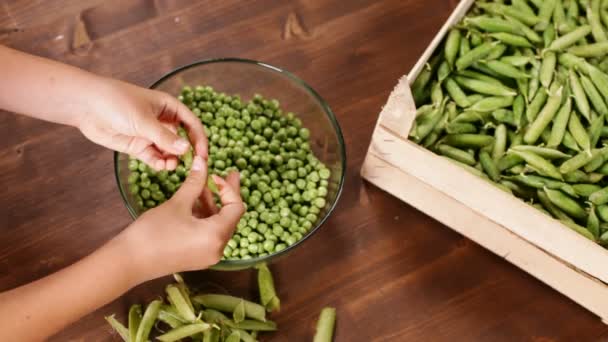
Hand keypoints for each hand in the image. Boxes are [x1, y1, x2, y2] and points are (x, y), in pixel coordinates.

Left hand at [77, 78, 206, 169]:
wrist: (86, 106)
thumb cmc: (117, 102)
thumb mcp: (144, 120)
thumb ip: (165, 137)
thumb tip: (187, 150)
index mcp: (169, 107)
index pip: (192, 124)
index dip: (199, 139)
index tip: (203, 155)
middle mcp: (162, 121)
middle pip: (182, 139)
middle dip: (186, 153)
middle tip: (191, 167)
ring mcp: (150, 134)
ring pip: (168, 151)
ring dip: (172, 160)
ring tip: (170, 166)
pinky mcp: (138, 146)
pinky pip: (154, 157)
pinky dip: (159, 163)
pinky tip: (160, 166)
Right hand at [115, 155, 244, 281]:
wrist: (129, 262)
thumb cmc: (153, 232)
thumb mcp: (177, 204)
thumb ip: (195, 182)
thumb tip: (203, 161)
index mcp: (216, 236)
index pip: (236, 207)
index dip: (229, 188)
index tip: (214, 175)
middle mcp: (218, 249)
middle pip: (231, 217)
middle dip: (226, 195)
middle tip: (227, 174)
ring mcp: (208, 255)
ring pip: (219, 224)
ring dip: (213, 205)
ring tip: (203, 185)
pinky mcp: (197, 257)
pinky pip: (209, 233)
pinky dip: (205, 217)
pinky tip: (195, 202)